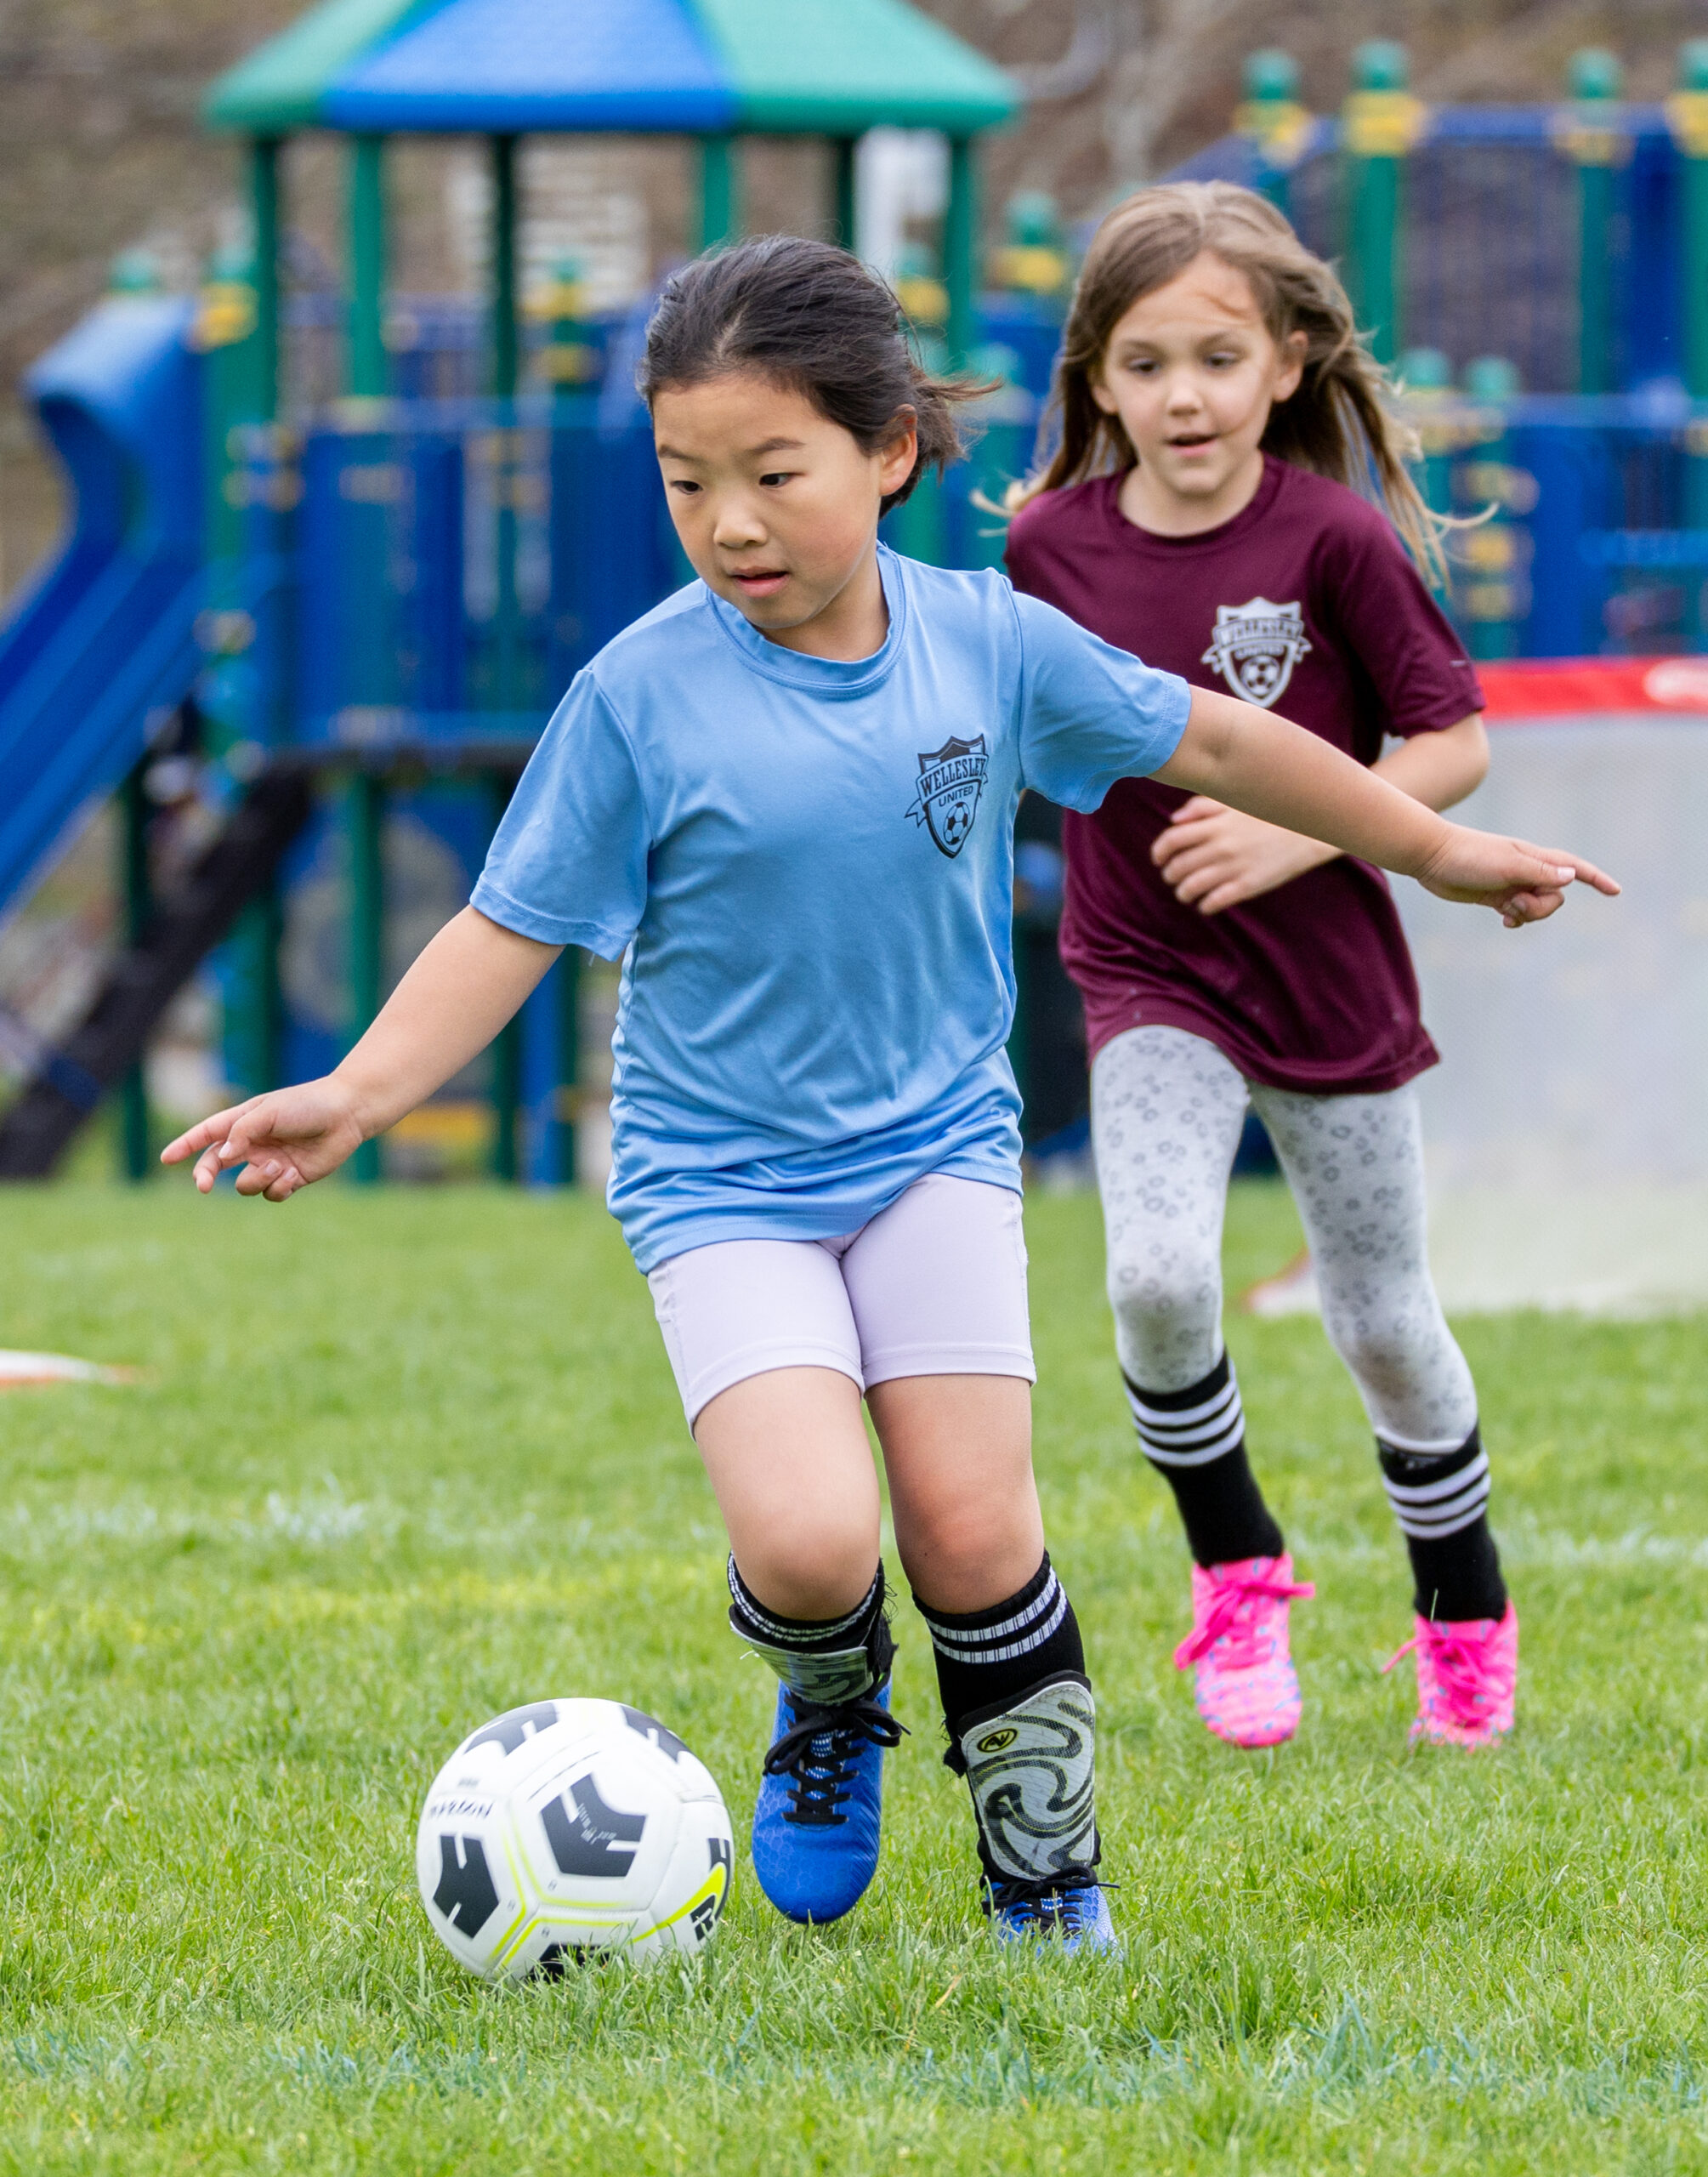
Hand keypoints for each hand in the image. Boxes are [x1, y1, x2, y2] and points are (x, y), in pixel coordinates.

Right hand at [160, 1077, 366, 1199]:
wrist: (345, 1115)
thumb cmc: (305, 1105)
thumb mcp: (268, 1113)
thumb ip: (241, 1132)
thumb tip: (222, 1156)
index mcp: (243, 1122)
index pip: (206, 1134)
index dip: (185, 1146)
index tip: (165, 1159)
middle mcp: (253, 1144)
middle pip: (216, 1165)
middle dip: (206, 1176)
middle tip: (203, 1186)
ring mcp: (270, 1162)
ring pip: (245, 1185)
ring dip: (257, 1180)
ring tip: (279, 1166)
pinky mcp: (290, 1178)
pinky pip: (271, 1194)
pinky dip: (279, 1188)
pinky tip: (294, 1174)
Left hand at [1152, 796, 1337, 913]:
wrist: (1308, 829)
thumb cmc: (1267, 814)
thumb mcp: (1235, 802)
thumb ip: (1202, 806)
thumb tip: (1173, 820)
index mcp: (1214, 824)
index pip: (1171, 839)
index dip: (1159, 852)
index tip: (1158, 859)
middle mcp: (1220, 845)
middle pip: (1178, 866)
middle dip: (1170, 875)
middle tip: (1173, 878)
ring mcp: (1234, 866)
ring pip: (1192, 887)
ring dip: (1183, 893)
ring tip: (1186, 894)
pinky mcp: (1249, 884)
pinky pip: (1215, 901)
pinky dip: (1204, 906)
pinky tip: (1206, 904)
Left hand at [1415, 827, 1619, 925]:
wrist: (1431, 856)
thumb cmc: (1469, 856)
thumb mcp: (1507, 865)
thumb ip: (1539, 872)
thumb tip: (1572, 877)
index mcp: (1535, 858)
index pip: (1574, 868)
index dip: (1596, 879)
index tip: (1615, 892)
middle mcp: (1527, 870)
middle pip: (1555, 897)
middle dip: (1542, 908)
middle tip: (1516, 903)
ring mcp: (1512, 883)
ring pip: (1537, 907)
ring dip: (1527, 915)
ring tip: (1505, 909)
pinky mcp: (1495, 896)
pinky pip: (1518, 913)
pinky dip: (1517, 919)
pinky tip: (1504, 921)